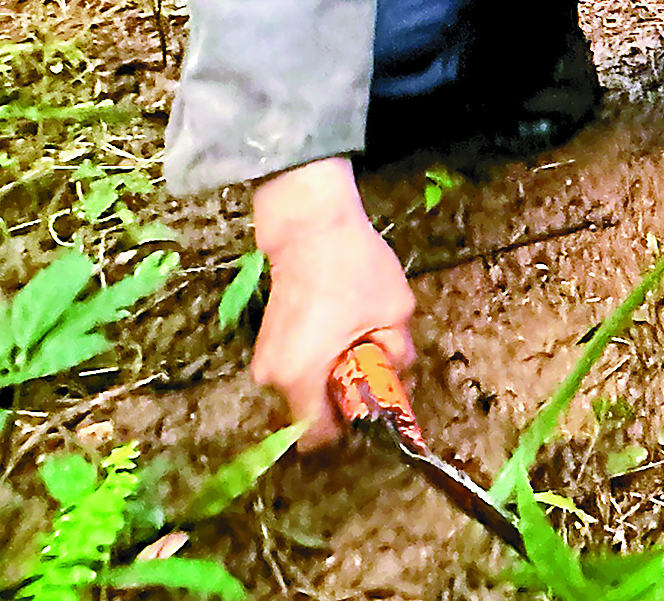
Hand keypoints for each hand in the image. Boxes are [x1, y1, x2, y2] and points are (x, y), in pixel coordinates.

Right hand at [251, 158, 414, 450]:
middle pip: (312, 411)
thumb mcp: (394, 313)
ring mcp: (265, 358)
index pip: (318, 436)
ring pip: (306, 388)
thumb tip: (397, 376)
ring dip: (334, 373)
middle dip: (345, 395)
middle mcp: (272, 377)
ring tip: (358, 335)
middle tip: (373, 360)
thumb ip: (398, 354)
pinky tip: (339, 326)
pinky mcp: (267, 341)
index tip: (373, 404)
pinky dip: (320, 358)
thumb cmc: (352, 270)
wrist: (309, 227)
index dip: (350, 425)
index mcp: (300, 379)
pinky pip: (298, 367)